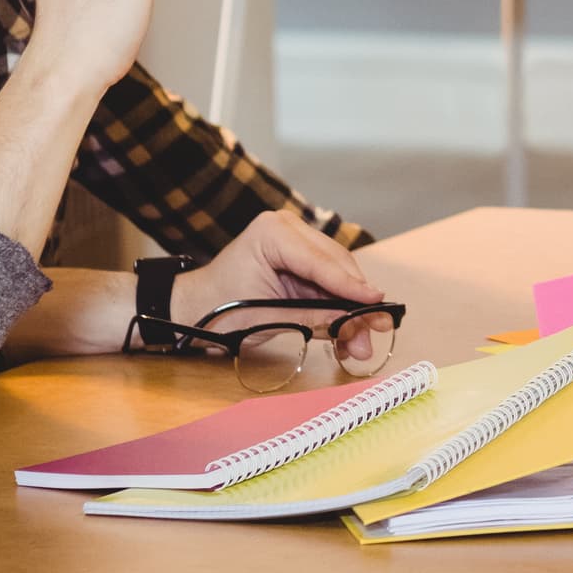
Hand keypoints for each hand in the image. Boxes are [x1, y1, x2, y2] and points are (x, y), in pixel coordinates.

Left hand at [173, 212, 399, 374]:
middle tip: (378, 328)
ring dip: (351, 310)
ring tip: (362, 342)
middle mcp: (289, 230)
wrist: (194, 311)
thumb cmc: (218, 310)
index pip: (320, 262)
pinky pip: (328, 286)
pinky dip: (339, 309)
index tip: (377, 301)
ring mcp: (296, 244)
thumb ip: (312, 317)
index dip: (350, 285)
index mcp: (272, 232)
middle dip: (356, 302)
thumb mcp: (266, 317)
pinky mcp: (301, 263)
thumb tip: (354, 325)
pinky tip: (350, 334)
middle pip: (336, 267)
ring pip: (337, 278)